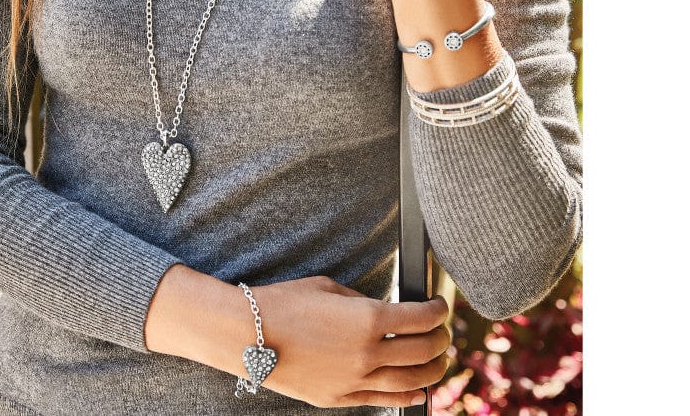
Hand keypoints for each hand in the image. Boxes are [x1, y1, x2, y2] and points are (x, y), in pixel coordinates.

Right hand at [249, 274, 449, 408]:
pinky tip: (417, 390)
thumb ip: (362, 301)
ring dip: (432, 371)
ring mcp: (354, 381)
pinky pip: (384, 401)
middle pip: (422, 351)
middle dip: (440, 340)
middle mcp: (367, 353)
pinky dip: (407, 396)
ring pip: (410, 381)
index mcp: (367, 319)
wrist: (247, 335)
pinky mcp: (339, 398)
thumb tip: (383, 311)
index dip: (438, 310)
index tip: (440, 305)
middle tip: (443, 331)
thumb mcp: (328, 288)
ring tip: (438, 361)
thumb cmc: (284, 303)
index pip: (420, 318)